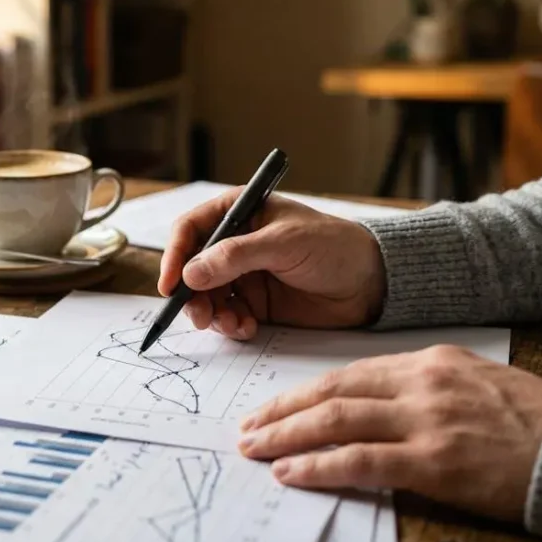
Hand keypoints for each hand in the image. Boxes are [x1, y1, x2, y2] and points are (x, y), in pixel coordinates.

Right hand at [157, 187, 386, 337]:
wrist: (371, 282)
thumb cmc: (333, 246)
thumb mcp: (284, 244)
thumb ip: (236, 256)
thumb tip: (191, 273)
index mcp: (238, 213)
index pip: (191, 230)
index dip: (174, 255)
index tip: (170, 283)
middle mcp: (234, 243)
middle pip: (191, 268)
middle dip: (190, 293)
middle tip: (199, 315)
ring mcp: (243, 275)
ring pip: (205, 296)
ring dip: (210, 313)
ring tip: (230, 323)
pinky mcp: (255, 303)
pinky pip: (227, 316)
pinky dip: (230, 325)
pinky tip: (247, 328)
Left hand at [237, 345, 541, 521]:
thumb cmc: (537, 424)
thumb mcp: (478, 386)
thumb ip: (426, 392)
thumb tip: (376, 411)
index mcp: (432, 361)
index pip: (350, 372)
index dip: (304, 391)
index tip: (274, 406)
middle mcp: (424, 383)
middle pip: (333, 391)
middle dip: (283, 410)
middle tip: (247, 428)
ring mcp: (428, 421)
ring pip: (337, 420)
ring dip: (287, 436)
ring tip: (254, 449)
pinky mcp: (436, 461)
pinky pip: (361, 461)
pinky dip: (319, 466)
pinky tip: (291, 473)